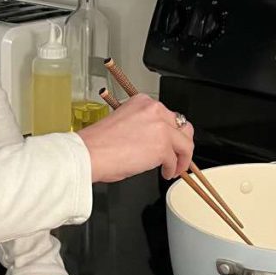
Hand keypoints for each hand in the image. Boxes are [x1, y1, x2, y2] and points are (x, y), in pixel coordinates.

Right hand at [79, 93, 194, 182]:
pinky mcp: (162, 146)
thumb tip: (154, 140)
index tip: (169, 141)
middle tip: (178, 154)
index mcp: (143, 102)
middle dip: (181, 143)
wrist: (90, 153)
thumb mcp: (124, 122)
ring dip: (182, 158)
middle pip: (182, 127)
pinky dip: (173, 169)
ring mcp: (160, 127)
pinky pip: (176, 160)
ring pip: (185, 143)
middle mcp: (154, 110)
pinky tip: (165, 173)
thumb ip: (143, 126)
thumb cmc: (99, 143)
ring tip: (175, 167)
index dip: (171, 131)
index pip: (168, 115)